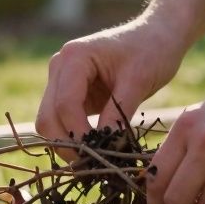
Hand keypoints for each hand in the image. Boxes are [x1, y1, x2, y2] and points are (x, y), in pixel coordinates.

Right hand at [36, 16, 187, 149]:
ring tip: (93, 163)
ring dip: (66, 144)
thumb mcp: (138, 81)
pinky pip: (62, 122)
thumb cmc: (151, 51)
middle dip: (66, 144)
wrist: (157, 36)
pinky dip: (73, 139)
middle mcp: (60, 67)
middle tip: (93, 167)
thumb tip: (105, 148)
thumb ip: (118, 113)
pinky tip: (94, 152)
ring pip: (49, 122)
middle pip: (47, 116)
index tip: (99, 156)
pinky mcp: (70, 93)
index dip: (78, 134)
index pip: (64, 105)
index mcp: (74, 57)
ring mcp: (61, 80)